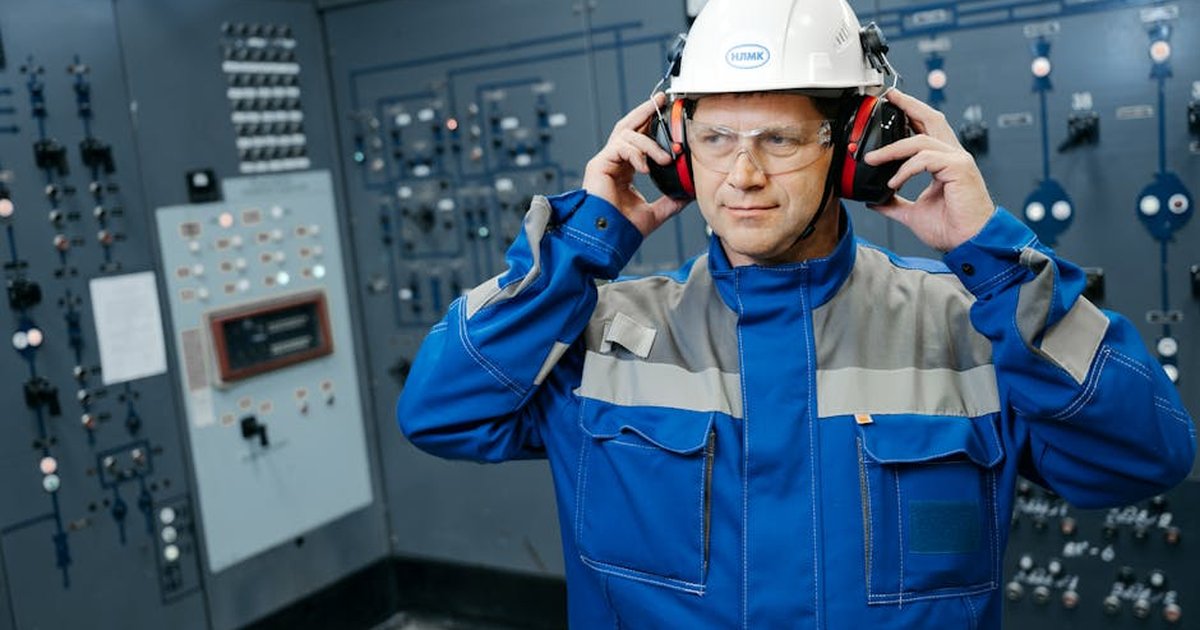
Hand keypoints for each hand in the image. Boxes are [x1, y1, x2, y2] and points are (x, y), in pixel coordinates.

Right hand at [583, 93, 688, 236]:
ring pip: (626, 135)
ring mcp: (605, 162)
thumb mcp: (655, 213)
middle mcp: (614, 162)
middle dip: (645, 112)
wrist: (609, 240)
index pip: (637, 138)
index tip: (665, 112)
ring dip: (649, 143)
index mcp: (625, 170)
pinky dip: (636, 153)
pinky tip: (646, 166)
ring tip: (664, 159)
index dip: (650, 124)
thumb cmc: (623, 229)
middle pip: (628, 126)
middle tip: (660, 101)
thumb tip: (689, 194)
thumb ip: (670, 201)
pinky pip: (620, 146)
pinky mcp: (599, 164)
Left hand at [863, 89, 995, 251]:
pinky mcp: (959, 168)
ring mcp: (958, 160)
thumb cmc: (951, 228)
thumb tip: (875, 198)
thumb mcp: (913, 213)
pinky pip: (926, 159)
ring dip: (893, 148)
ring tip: (872, 159)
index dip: (911, 114)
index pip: (927, 130)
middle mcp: (953, 156)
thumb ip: (894, 202)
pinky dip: (906, 169)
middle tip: (889, 97)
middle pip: (932, 119)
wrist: (969, 242)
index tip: (892, 105)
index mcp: (945, 162)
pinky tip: (894, 182)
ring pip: (921, 140)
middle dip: (909, 105)